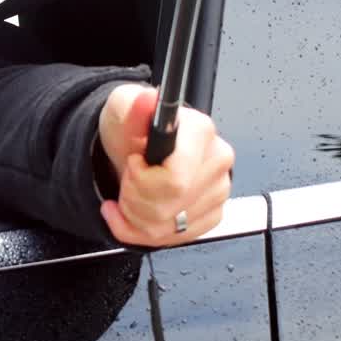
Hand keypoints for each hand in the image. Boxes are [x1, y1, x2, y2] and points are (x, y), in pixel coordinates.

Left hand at [97, 85, 233, 246]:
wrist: (136, 148)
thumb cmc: (133, 129)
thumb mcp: (122, 110)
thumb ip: (132, 108)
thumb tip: (146, 100)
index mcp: (200, 132)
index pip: (175, 180)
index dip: (142, 180)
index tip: (134, 163)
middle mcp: (217, 160)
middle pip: (168, 208)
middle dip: (133, 200)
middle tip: (129, 177)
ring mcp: (218, 190)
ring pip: (168, 228)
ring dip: (135, 217)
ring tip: (131, 193)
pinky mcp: (213, 214)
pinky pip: (175, 239)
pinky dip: (144, 231)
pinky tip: (138, 210)